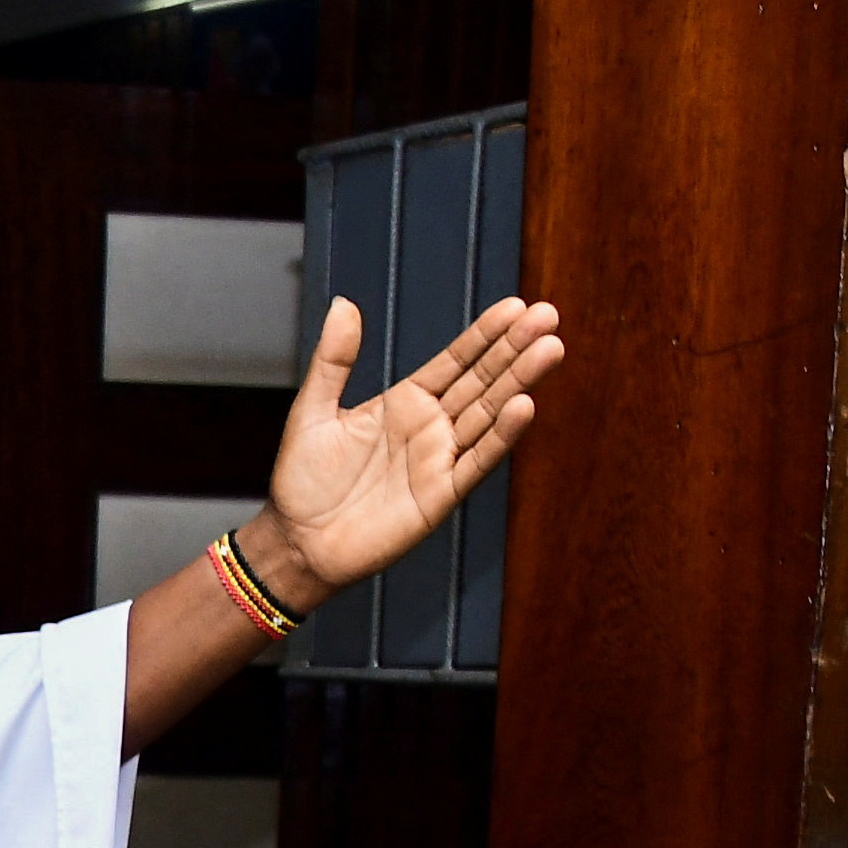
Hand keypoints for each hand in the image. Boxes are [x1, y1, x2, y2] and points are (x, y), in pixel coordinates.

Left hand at [240, 295, 565, 605]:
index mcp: (405, 401)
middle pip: (482, 380)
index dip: (485, 335)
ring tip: (550, 348)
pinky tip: (523, 405)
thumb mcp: (312, 411)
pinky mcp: (440, 494)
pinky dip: (500, 435)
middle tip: (548, 315)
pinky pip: (476, 461)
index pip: (455, 361)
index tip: (516, 306)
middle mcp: (430, 426)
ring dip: (519, 382)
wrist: (296, 543)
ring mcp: (439, 459)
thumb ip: (333, 360)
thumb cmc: (302, 481)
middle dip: (514, 349)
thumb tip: (343, 303)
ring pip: (488, 413)